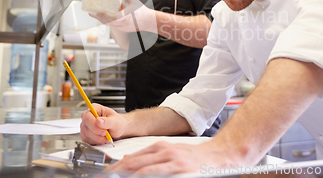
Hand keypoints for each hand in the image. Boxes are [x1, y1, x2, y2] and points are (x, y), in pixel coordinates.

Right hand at [80, 103, 126, 144]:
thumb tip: (98, 121)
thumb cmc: (117, 122)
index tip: (104, 130)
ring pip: (85, 134)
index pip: (87, 116)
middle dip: (96, 133)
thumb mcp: (116, 121)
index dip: (94, 125)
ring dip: (97, 138)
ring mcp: (85, 125)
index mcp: (95, 108)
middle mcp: (88, 116)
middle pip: (85, 126)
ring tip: (106, 136)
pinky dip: (96, 141)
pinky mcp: (85, 134)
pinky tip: (102, 139)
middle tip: (106, 133)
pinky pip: (87, 140)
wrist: (118, 130)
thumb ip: (108, 121)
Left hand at [90, 0, 156, 32]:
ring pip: (110, 25)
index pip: (115, 18)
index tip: (102, 12)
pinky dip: (107, 22)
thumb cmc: (142, 10)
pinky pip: (113, 26)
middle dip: (99, 17)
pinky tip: (102, 18)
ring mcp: (123, 28)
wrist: (148, 21)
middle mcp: (124, 23)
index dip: (107, 16)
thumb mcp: (134, 0)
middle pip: (109, 22)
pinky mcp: (123, 29)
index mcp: (127, 16)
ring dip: (102, 20)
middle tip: (92, 13)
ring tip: (95, 15)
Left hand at [106, 140, 243, 174]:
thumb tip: (128, 162)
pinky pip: (155, 173)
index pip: (132, 158)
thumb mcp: (170, 152)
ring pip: (141, 168)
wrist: (218, 155)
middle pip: (133, 163)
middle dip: (116, 172)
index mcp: (159, 147)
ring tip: (114, 177)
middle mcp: (163, 152)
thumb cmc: (194, 157)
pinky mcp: (179, 168)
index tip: (106, 173)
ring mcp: (171, 161)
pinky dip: (143, 176)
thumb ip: (150, 157)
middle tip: (104, 176)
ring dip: (126, 174)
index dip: (116, 167)